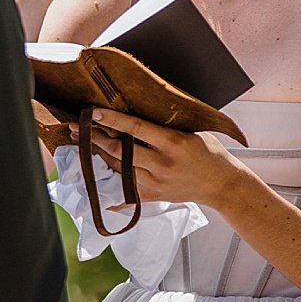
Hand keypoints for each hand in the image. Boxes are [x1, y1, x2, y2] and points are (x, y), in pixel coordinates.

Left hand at [85, 109, 247, 212]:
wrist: (222, 184)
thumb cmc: (209, 152)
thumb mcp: (190, 130)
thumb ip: (165, 122)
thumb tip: (137, 105)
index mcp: (172, 143)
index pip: (135, 129)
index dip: (111, 119)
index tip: (92, 112)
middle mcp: (161, 164)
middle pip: (120, 151)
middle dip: (95, 138)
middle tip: (77, 127)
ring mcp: (155, 183)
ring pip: (118, 169)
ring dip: (97, 157)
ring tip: (82, 143)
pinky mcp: (153, 196)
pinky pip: (124, 194)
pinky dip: (108, 189)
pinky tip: (92, 181)